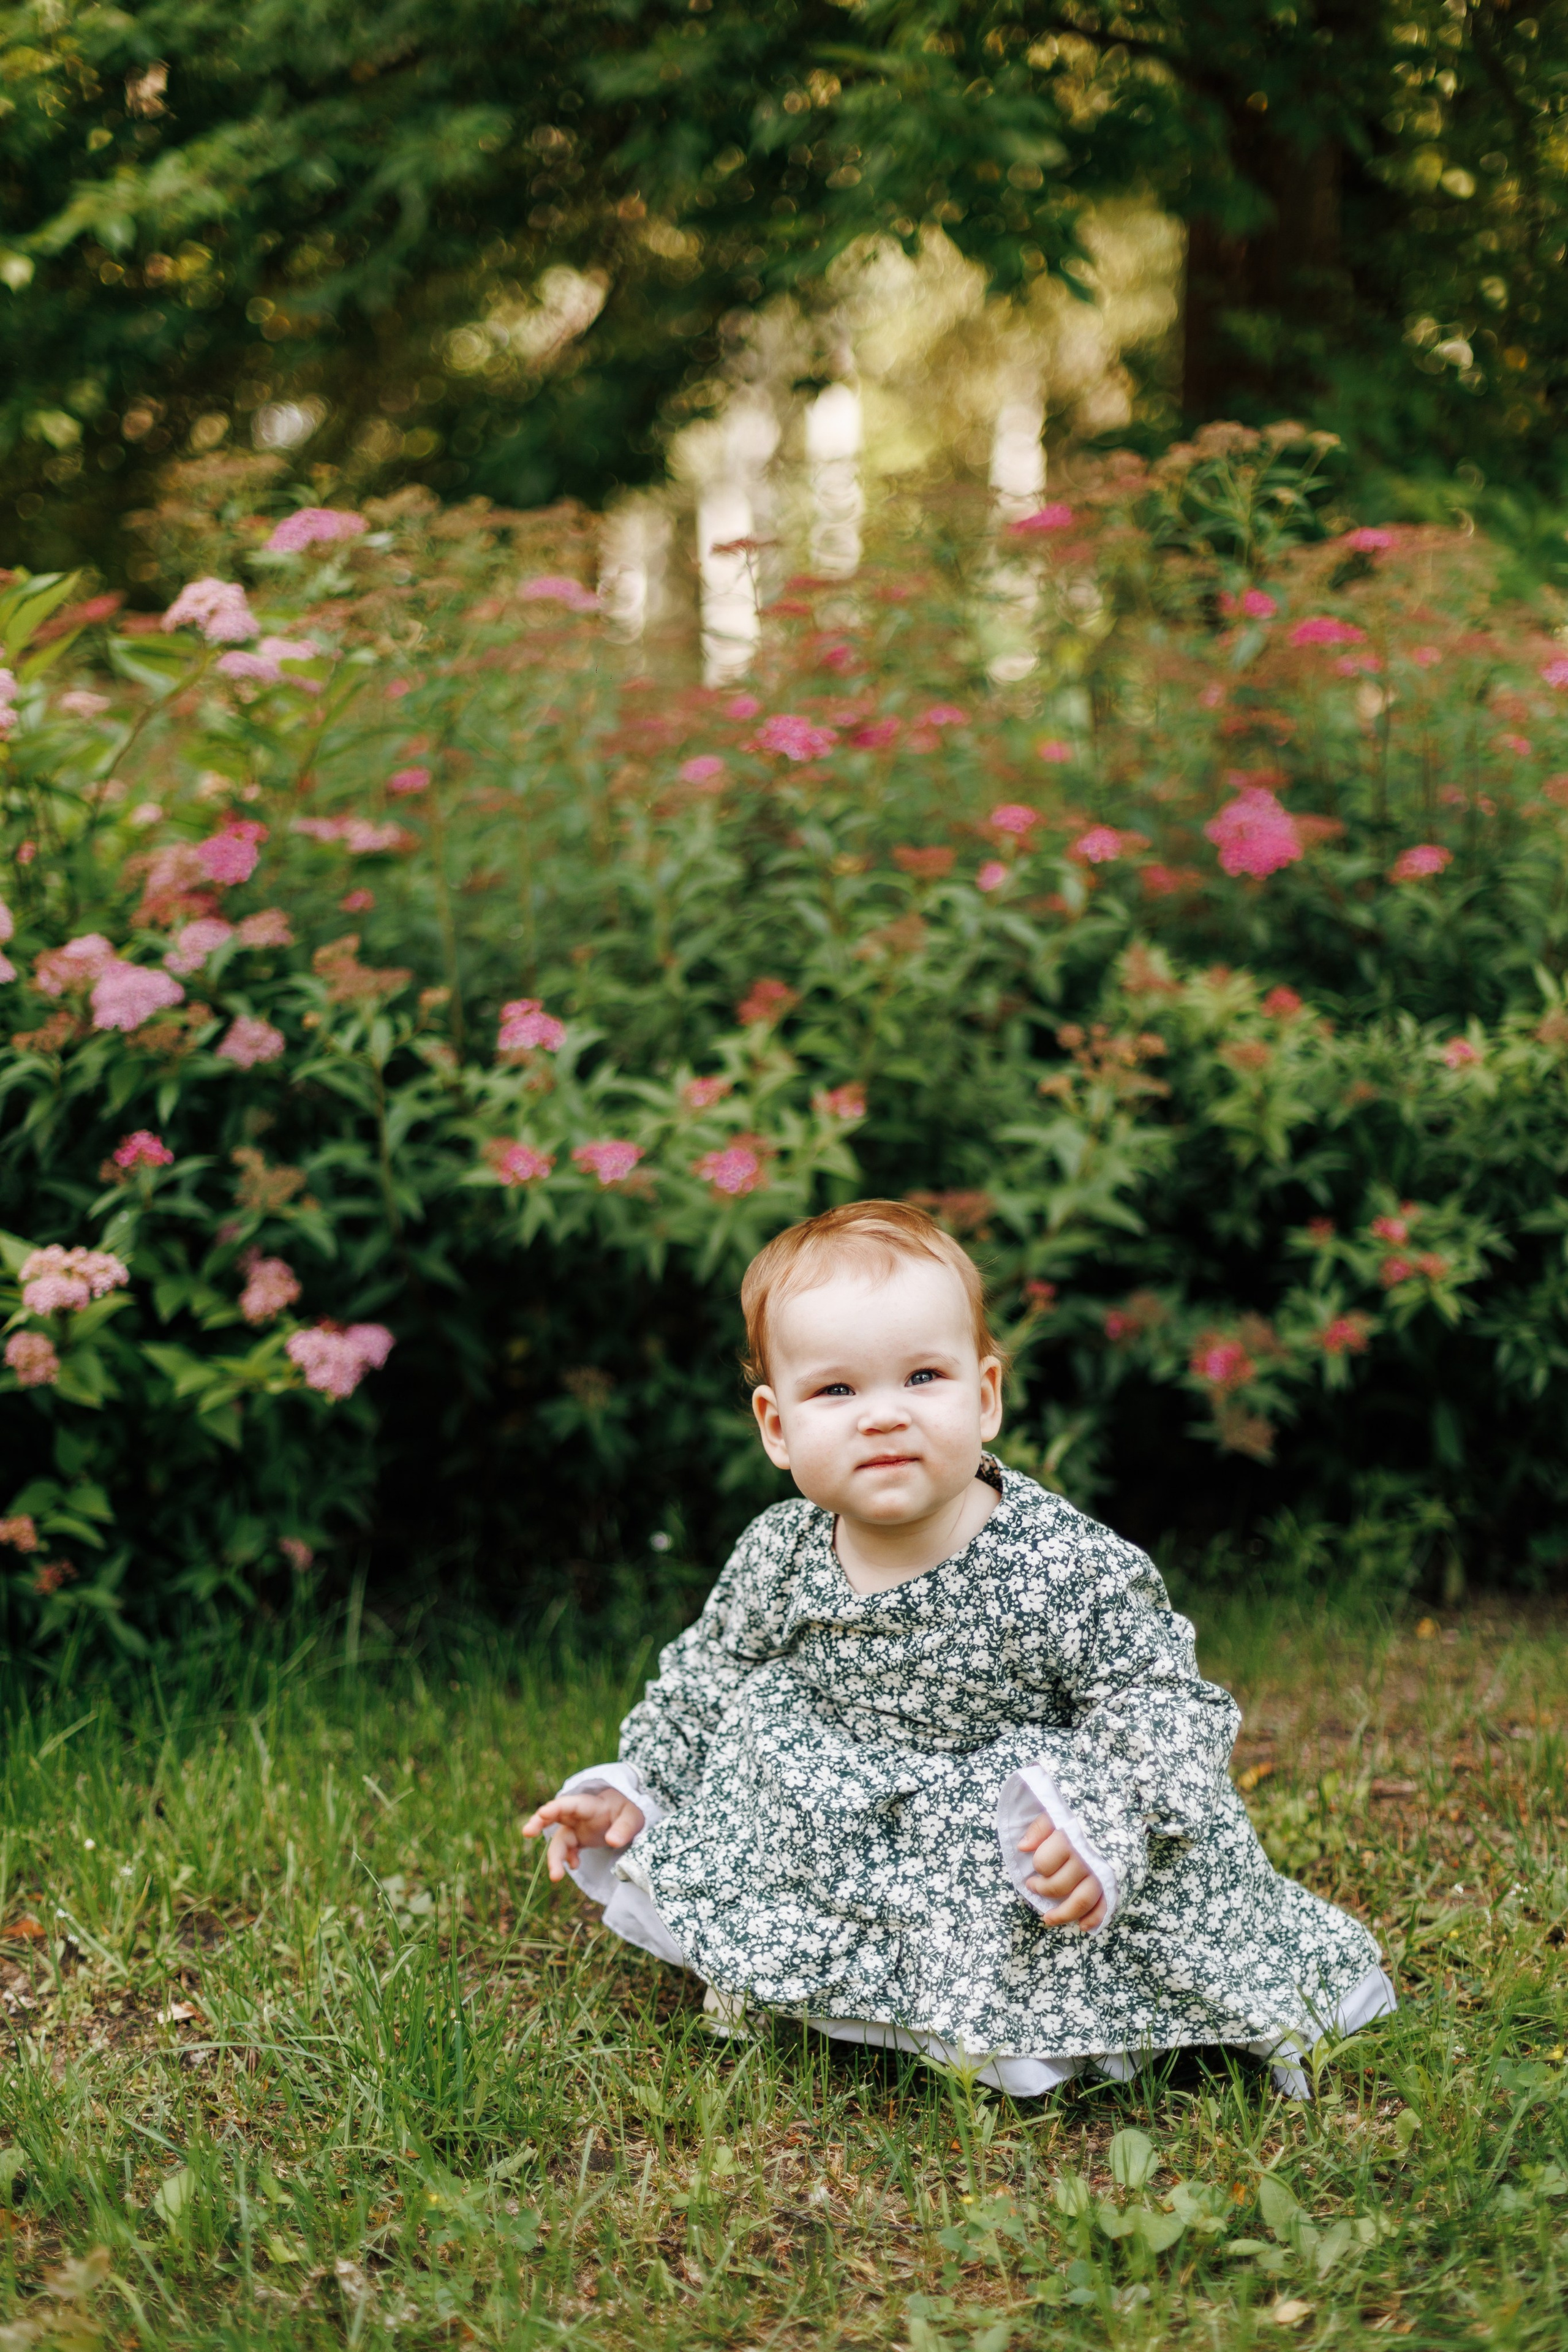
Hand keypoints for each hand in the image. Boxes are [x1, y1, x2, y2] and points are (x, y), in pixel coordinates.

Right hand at [522, 1788, 646, 1881]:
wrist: (628, 1815)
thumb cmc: (630, 1810)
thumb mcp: (633, 1818)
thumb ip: (623, 1829)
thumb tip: (612, 1842)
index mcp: (590, 1805)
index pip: (570, 1803)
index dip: (556, 1808)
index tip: (542, 1813)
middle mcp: (578, 1815)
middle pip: (554, 1816)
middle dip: (539, 1822)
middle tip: (527, 1832)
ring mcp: (576, 1827)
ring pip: (559, 1839)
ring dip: (554, 1857)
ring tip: (555, 1876)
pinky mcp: (578, 1839)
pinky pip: (566, 1849)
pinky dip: (567, 1859)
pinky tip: (575, 1866)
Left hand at [1016, 1812, 1107, 1931]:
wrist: (1125, 1807)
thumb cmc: (1087, 1809)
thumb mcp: (1061, 1808)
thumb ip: (1041, 1827)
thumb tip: (1023, 1847)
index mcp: (1070, 1838)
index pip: (1044, 1864)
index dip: (1036, 1870)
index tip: (1032, 1871)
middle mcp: (1086, 1858)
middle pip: (1059, 1886)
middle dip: (1043, 1890)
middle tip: (1034, 1887)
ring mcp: (1103, 1872)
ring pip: (1081, 1902)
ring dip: (1064, 1914)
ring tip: (1049, 1919)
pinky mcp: (1118, 1881)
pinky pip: (1106, 1905)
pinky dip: (1095, 1918)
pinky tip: (1083, 1925)